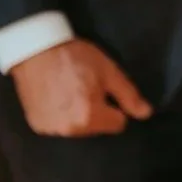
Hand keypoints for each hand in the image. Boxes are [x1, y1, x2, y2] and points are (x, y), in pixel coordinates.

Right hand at [10, 39, 152, 137]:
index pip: (118, 124)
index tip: (105, 91)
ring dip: (78, 116)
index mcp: (90, 117)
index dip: (116, 106)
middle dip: (97, 111)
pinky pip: (59, 127)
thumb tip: (146, 114)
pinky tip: (57, 97)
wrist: (36, 51)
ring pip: (78, 129)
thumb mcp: (108, 71)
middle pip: (97, 128)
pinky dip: (61, 116)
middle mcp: (69, 130)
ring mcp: (51, 130)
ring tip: (70, 92)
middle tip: (86, 88)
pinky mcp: (37, 126)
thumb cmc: (76, 58)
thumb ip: (128, 95)